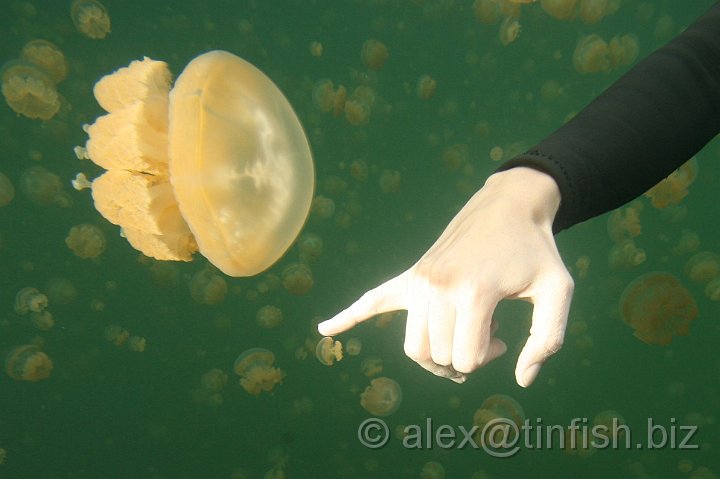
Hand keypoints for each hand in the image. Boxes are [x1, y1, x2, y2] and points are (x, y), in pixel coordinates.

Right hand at [318, 167, 573, 386]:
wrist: (509, 205)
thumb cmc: (537, 250)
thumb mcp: (559, 290)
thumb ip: (548, 340)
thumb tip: (521, 379)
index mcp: (473, 292)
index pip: (466, 358)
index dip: (489, 358)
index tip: (505, 338)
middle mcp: (438, 286)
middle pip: (438, 356)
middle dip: (465, 359)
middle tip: (490, 335)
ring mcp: (420, 280)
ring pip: (413, 346)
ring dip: (436, 354)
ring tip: (463, 335)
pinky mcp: (412, 275)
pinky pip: (372, 299)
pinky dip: (348, 317)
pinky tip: (325, 328)